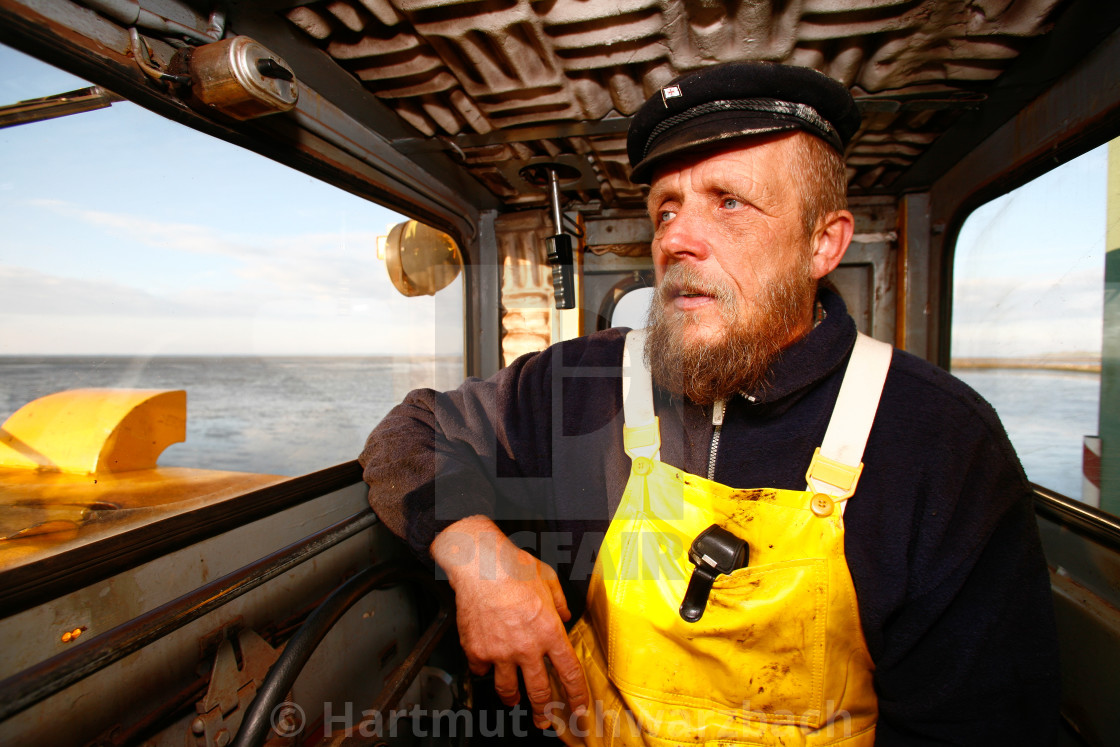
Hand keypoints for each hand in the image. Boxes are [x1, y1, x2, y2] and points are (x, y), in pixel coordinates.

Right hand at [431, 515, 588, 728]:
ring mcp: (501, 652)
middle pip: (539, 692)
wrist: (480, 564)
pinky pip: (481, 671)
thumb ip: (560, 602)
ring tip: (514, 700)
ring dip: (513, 698)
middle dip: (543, 712)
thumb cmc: (514, 567)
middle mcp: (527, 647)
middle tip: (543, 719)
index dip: (577, 697)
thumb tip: (565, 614)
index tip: (580, 710)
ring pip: (508, 689)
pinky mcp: (477, 650)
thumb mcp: (549, 579)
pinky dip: (484, 671)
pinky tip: (487, 668)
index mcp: (550, 632)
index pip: (569, 674)